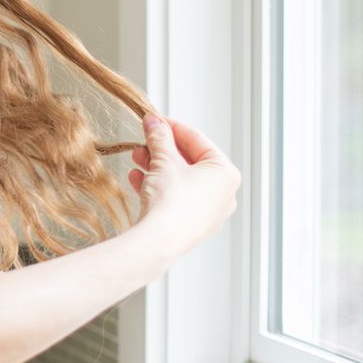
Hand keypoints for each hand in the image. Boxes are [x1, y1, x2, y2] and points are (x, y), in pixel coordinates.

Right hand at [128, 114, 239, 251]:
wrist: (158, 241)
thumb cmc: (171, 201)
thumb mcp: (163, 160)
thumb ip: (159, 137)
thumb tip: (154, 121)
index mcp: (226, 173)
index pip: (198, 140)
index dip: (172, 127)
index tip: (154, 120)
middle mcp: (223, 193)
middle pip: (189, 161)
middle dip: (162, 150)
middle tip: (143, 141)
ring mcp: (208, 212)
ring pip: (180, 180)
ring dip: (156, 167)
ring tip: (136, 159)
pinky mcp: (191, 225)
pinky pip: (175, 198)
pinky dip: (158, 186)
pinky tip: (137, 180)